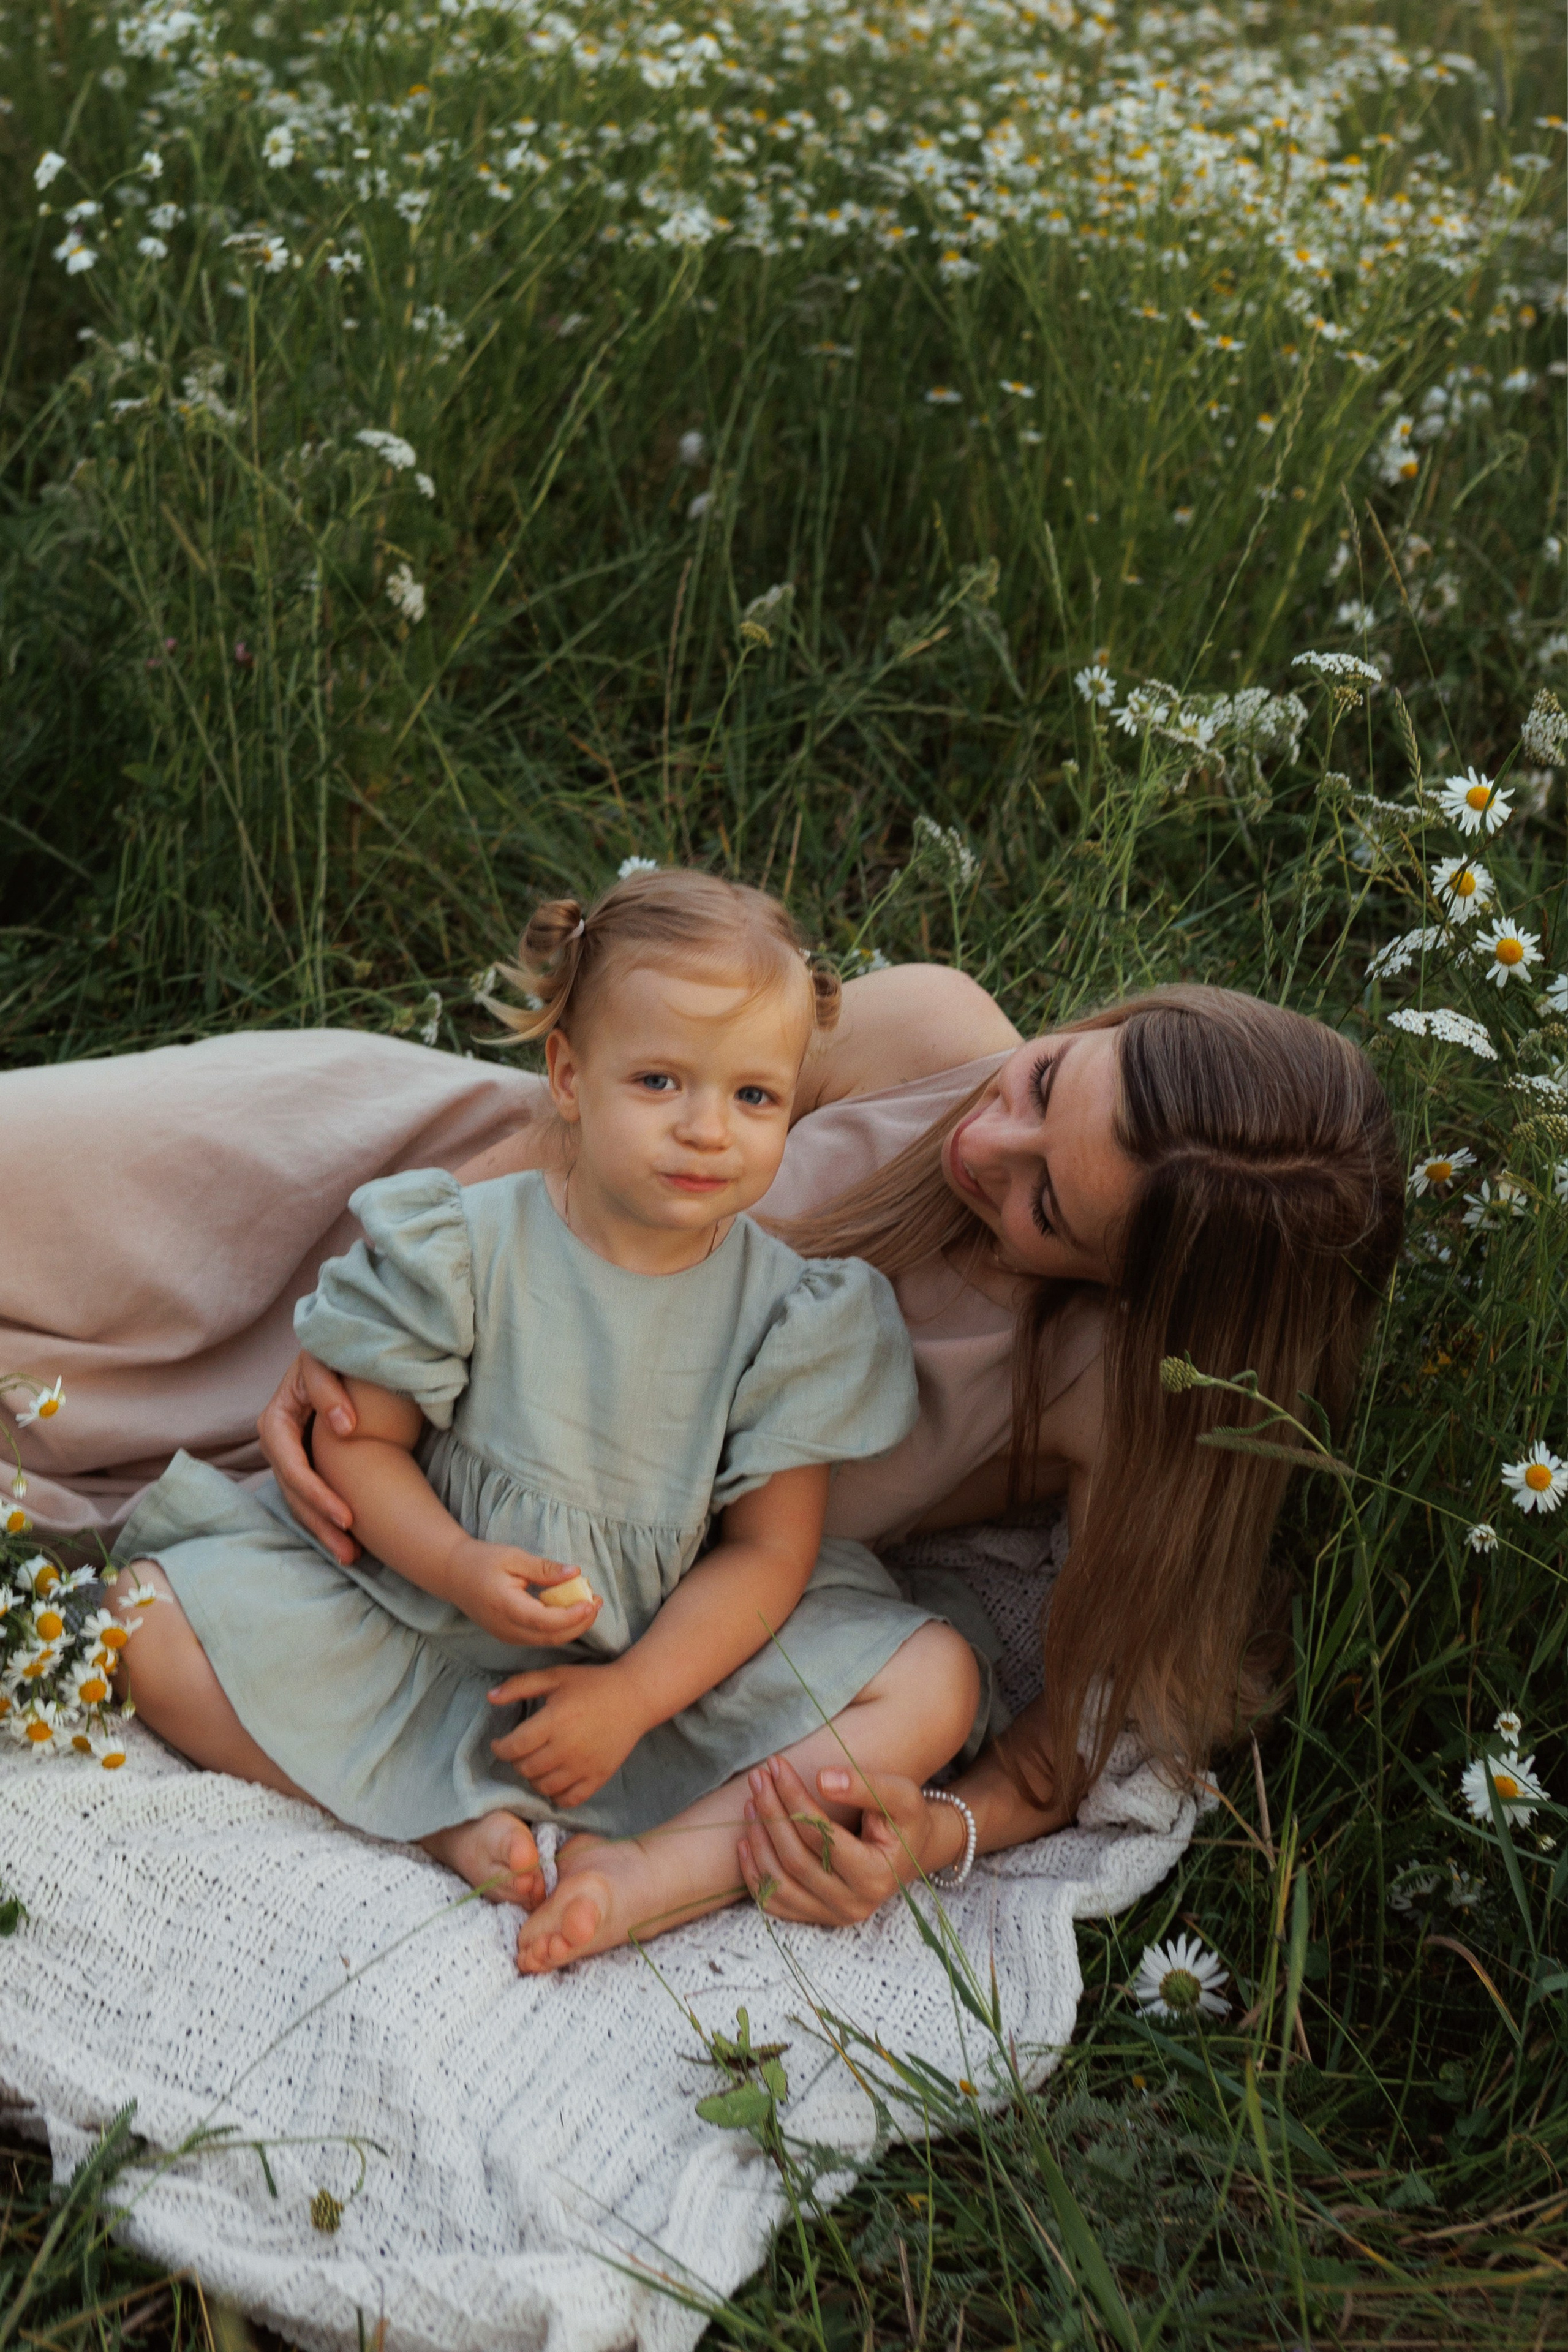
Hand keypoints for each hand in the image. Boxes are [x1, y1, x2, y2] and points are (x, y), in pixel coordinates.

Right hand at [258, 1351, 360, 1563]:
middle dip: (321, 1525)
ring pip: (302, 1502)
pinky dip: (328, 1517)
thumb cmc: (327, 1355)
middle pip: (295, 1494)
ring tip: (354, 1557)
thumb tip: (346, 1429)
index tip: (347, 1516)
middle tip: (352, 1553)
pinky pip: (313, 1496)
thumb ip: (329, 1391)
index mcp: (275, 1422)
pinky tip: (350, 1539)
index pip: (293, 1468)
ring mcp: (290, 1457)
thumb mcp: (320, 1364)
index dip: (317, 1495)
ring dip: (325, 1531)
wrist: (331, 1352)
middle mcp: (277, 1445)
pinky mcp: (306, 1462)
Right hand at [458, 1544, 601, 1647]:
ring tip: (591, 1602)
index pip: (544, 1621)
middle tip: (598, 1601)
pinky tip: (571, 1608)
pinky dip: (559, 1626)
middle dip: (579, 1623)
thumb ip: (544, 1569)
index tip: (592, 1602)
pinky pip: (540, 1637)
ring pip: (548, 1640)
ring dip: (572, 1626)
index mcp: (505, 1606)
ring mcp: (507, 1636)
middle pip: (551, 1636)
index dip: (571, 1616)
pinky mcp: (511, 1636)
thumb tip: (576, 1572)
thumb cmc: (482, 1561)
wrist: (453, 1575)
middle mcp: (506, 1628)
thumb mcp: (513, 1556)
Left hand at [488, 1662, 645, 1807]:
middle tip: (520, 1750)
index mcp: (553, 1721)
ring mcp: (583, 1766)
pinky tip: (555, 1780)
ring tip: (537, 1763)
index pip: (514, 1748)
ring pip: (543, 1787)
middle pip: (526, 1769)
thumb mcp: (555, 1676)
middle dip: (516, 1761)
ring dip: (533, 1778)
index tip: (499, 1743)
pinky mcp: (598, 1777)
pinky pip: (569, 1800)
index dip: (500, 1748)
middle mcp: (567, 1748)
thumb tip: (489, 1698)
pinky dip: (556, 1794)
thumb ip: (520, 1685)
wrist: (635, 1697)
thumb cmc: (592, 1684)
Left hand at [736, 1756, 961, 1924]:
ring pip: (780, 1884)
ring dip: (758, 1842)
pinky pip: (775, 1902)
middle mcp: (853, 1905)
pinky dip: (755, 1873)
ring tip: (750, 1803)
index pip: (821, 1834)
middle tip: (758, 1778)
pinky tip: (746, 1841)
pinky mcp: (817, 1918)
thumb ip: (866, 1786)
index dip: (794, 1798)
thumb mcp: (900, 1796)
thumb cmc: (906, 1820)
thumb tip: (822, 1779)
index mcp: (875, 1876)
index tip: (777, 1765)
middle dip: (771, 1814)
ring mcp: (832, 1916)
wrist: (911, 1852)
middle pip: (796, 1859)